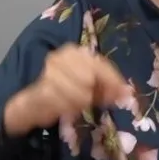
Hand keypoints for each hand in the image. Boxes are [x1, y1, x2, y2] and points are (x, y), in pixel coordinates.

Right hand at [4, 44, 130, 133]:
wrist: (32, 103)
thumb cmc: (63, 92)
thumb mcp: (88, 87)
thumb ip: (106, 87)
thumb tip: (126, 93)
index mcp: (75, 51)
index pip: (101, 63)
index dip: (114, 80)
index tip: (124, 94)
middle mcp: (62, 56)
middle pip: (92, 77)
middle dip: (96, 93)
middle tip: (94, 101)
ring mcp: (51, 71)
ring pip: (80, 92)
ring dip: (81, 103)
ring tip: (75, 105)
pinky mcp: (43, 88)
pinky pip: (66, 102)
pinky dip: (69, 107)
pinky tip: (66, 108)